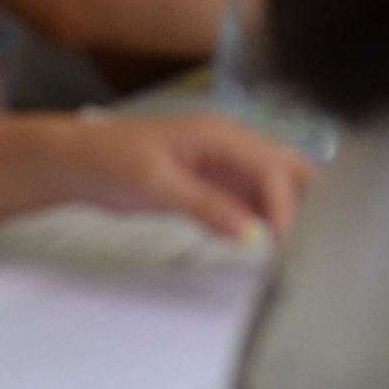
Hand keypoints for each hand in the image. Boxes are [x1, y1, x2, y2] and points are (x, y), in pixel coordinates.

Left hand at [49, 111, 310, 245]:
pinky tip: (272, 249)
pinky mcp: (213, 189)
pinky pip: (250, 205)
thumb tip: (250, 234)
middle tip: (313, 247)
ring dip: (287, 217)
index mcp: (221, 133)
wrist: (75, 163)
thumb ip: (205, 205)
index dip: (287, 206)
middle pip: (287, 172)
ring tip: (298, 255)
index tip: (289, 245)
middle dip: (306, 204)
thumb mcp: (155, 181)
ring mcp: (224, 168)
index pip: (273, 168)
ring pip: (273, 191)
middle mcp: (230, 147)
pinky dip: (264, 225)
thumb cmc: (109, 158)